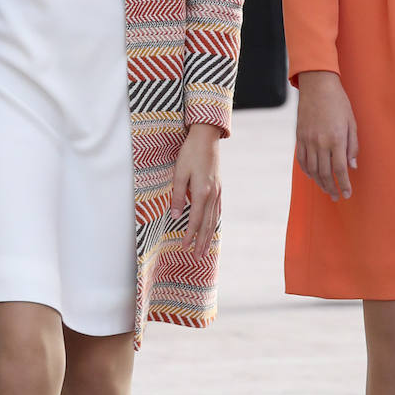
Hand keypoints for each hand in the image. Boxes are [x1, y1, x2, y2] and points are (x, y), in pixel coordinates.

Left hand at [170, 123, 221, 258]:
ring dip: (209, 235)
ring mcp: (218, 191)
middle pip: (207, 223)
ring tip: (205, 249)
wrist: (206, 136)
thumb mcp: (179, 173)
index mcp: (202, 191)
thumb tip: (175, 216)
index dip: (189, 235)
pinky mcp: (219, 187)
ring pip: (214, 218)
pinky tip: (212, 227)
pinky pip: (217, 209)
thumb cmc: (190, 152)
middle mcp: (212, 194)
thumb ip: (177, 195)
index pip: (194, 219)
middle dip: (201, 241)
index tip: (184, 247)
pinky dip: (214, 222)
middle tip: (198, 257)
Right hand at [295, 71, 357, 201]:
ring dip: (319, 182)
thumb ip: (352, 146)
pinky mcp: (299, 137)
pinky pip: (301, 159)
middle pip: (324, 173)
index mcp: (336, 139)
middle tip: (336, 196)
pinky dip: (307, 171)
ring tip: (326, 189)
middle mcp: (320, 142)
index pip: (340, 169)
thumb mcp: (351, 122)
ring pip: (312, 169)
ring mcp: (307, 140)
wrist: (317, 86)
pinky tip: (313, 176)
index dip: (343, 184)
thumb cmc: (338, 102)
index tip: (346, 194)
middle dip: (331, 187)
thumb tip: (352, 166)